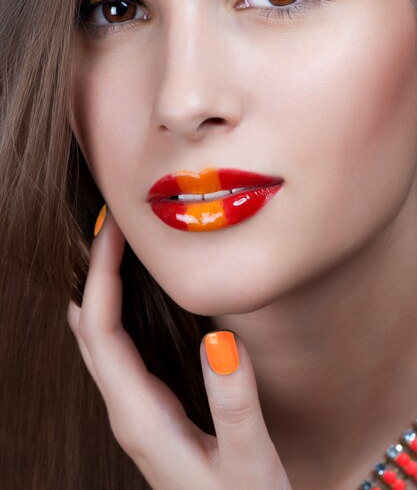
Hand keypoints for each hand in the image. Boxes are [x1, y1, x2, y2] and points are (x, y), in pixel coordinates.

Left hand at [67, 207, 292, 489]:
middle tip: (114, 224)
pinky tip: (137, 294)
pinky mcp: (149, 409)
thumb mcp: (247, 462)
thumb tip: (219, 340)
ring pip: (99, 338)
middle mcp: (127, 410)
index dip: (101, 275)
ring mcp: (135, 410)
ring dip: (103, 288)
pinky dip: (118, 309)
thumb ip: (234, 404)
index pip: (101, 331)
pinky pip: (118, 348)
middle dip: (95, 272)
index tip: (113, 230)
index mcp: (140, 416)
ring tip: (120, 246)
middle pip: (90, 329)